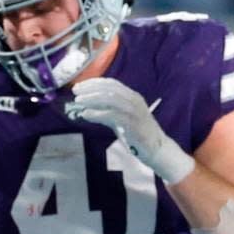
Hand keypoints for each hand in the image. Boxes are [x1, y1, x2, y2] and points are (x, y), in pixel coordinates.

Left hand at [70, 77, 194, 183]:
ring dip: (92, 98)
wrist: (158, 150)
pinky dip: (98, 113)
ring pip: (111, 98)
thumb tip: (86, 108)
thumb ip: (106, 111)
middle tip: (75, 91)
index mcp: (132, 96)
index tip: (79, 86)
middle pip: (109, 88)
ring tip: (78, 101)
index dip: (94, 83)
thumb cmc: (137, 134)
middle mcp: (134, 100)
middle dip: (90, 88)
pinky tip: (86, 114)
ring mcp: (135, 111)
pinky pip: (113, 115)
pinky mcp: (133, 124)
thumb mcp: (120, 119)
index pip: (111, 83)